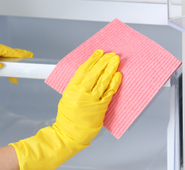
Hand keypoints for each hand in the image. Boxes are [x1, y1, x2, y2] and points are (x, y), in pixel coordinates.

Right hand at [10, 50, 121, 169]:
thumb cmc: (68, 116)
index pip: (84, 69)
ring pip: (103, 80)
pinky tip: (118, 75)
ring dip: (110, 69)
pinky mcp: (101, 106)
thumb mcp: (67, 96)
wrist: (71, 132)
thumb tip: (87, 74)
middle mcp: (82, 92)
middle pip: (95, 72)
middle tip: (111, 55)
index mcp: (72, 88)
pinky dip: (114, 82)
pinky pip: (109, 92)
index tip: (98, 53)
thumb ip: (77, 85)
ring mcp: (92, 99)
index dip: (92, 60)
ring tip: (115, 61)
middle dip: (104, 61)